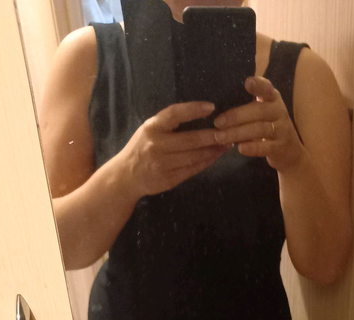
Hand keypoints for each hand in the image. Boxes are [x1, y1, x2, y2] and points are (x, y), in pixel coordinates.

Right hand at [117, 102, 231, 198]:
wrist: (126, 176)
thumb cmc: (142, 148)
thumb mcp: (149, 130)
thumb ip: (169, 124)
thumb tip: (200, 115)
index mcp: (152, 128)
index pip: (174, 114)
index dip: (193, 109)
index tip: (211, 107)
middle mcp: (156, 145)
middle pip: (190, 140)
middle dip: (212, 136)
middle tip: (227, 132)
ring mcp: (163, 164)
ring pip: (195, 157)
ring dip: (213, 151)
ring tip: (226, 145)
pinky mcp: (169, 179)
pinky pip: (193, 169)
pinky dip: (207, 162)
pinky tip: (215, 156)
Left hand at [213, 76, 304, 172]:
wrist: (290, 152)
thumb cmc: (269, 127)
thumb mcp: (262, 112)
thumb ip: (247, 104)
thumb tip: (215, 102)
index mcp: (272, 98)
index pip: (266, 88)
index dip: (258, 85)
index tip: (246, 83)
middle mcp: (279, 111)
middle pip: (258, 111)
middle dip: (236, 116)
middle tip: (217, 122)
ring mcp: (282, 130)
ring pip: (260, 129)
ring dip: (238, 133)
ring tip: (220, 138)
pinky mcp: (281, 147)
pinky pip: (266, 147)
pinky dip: (252, 148)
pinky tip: (240, 149)